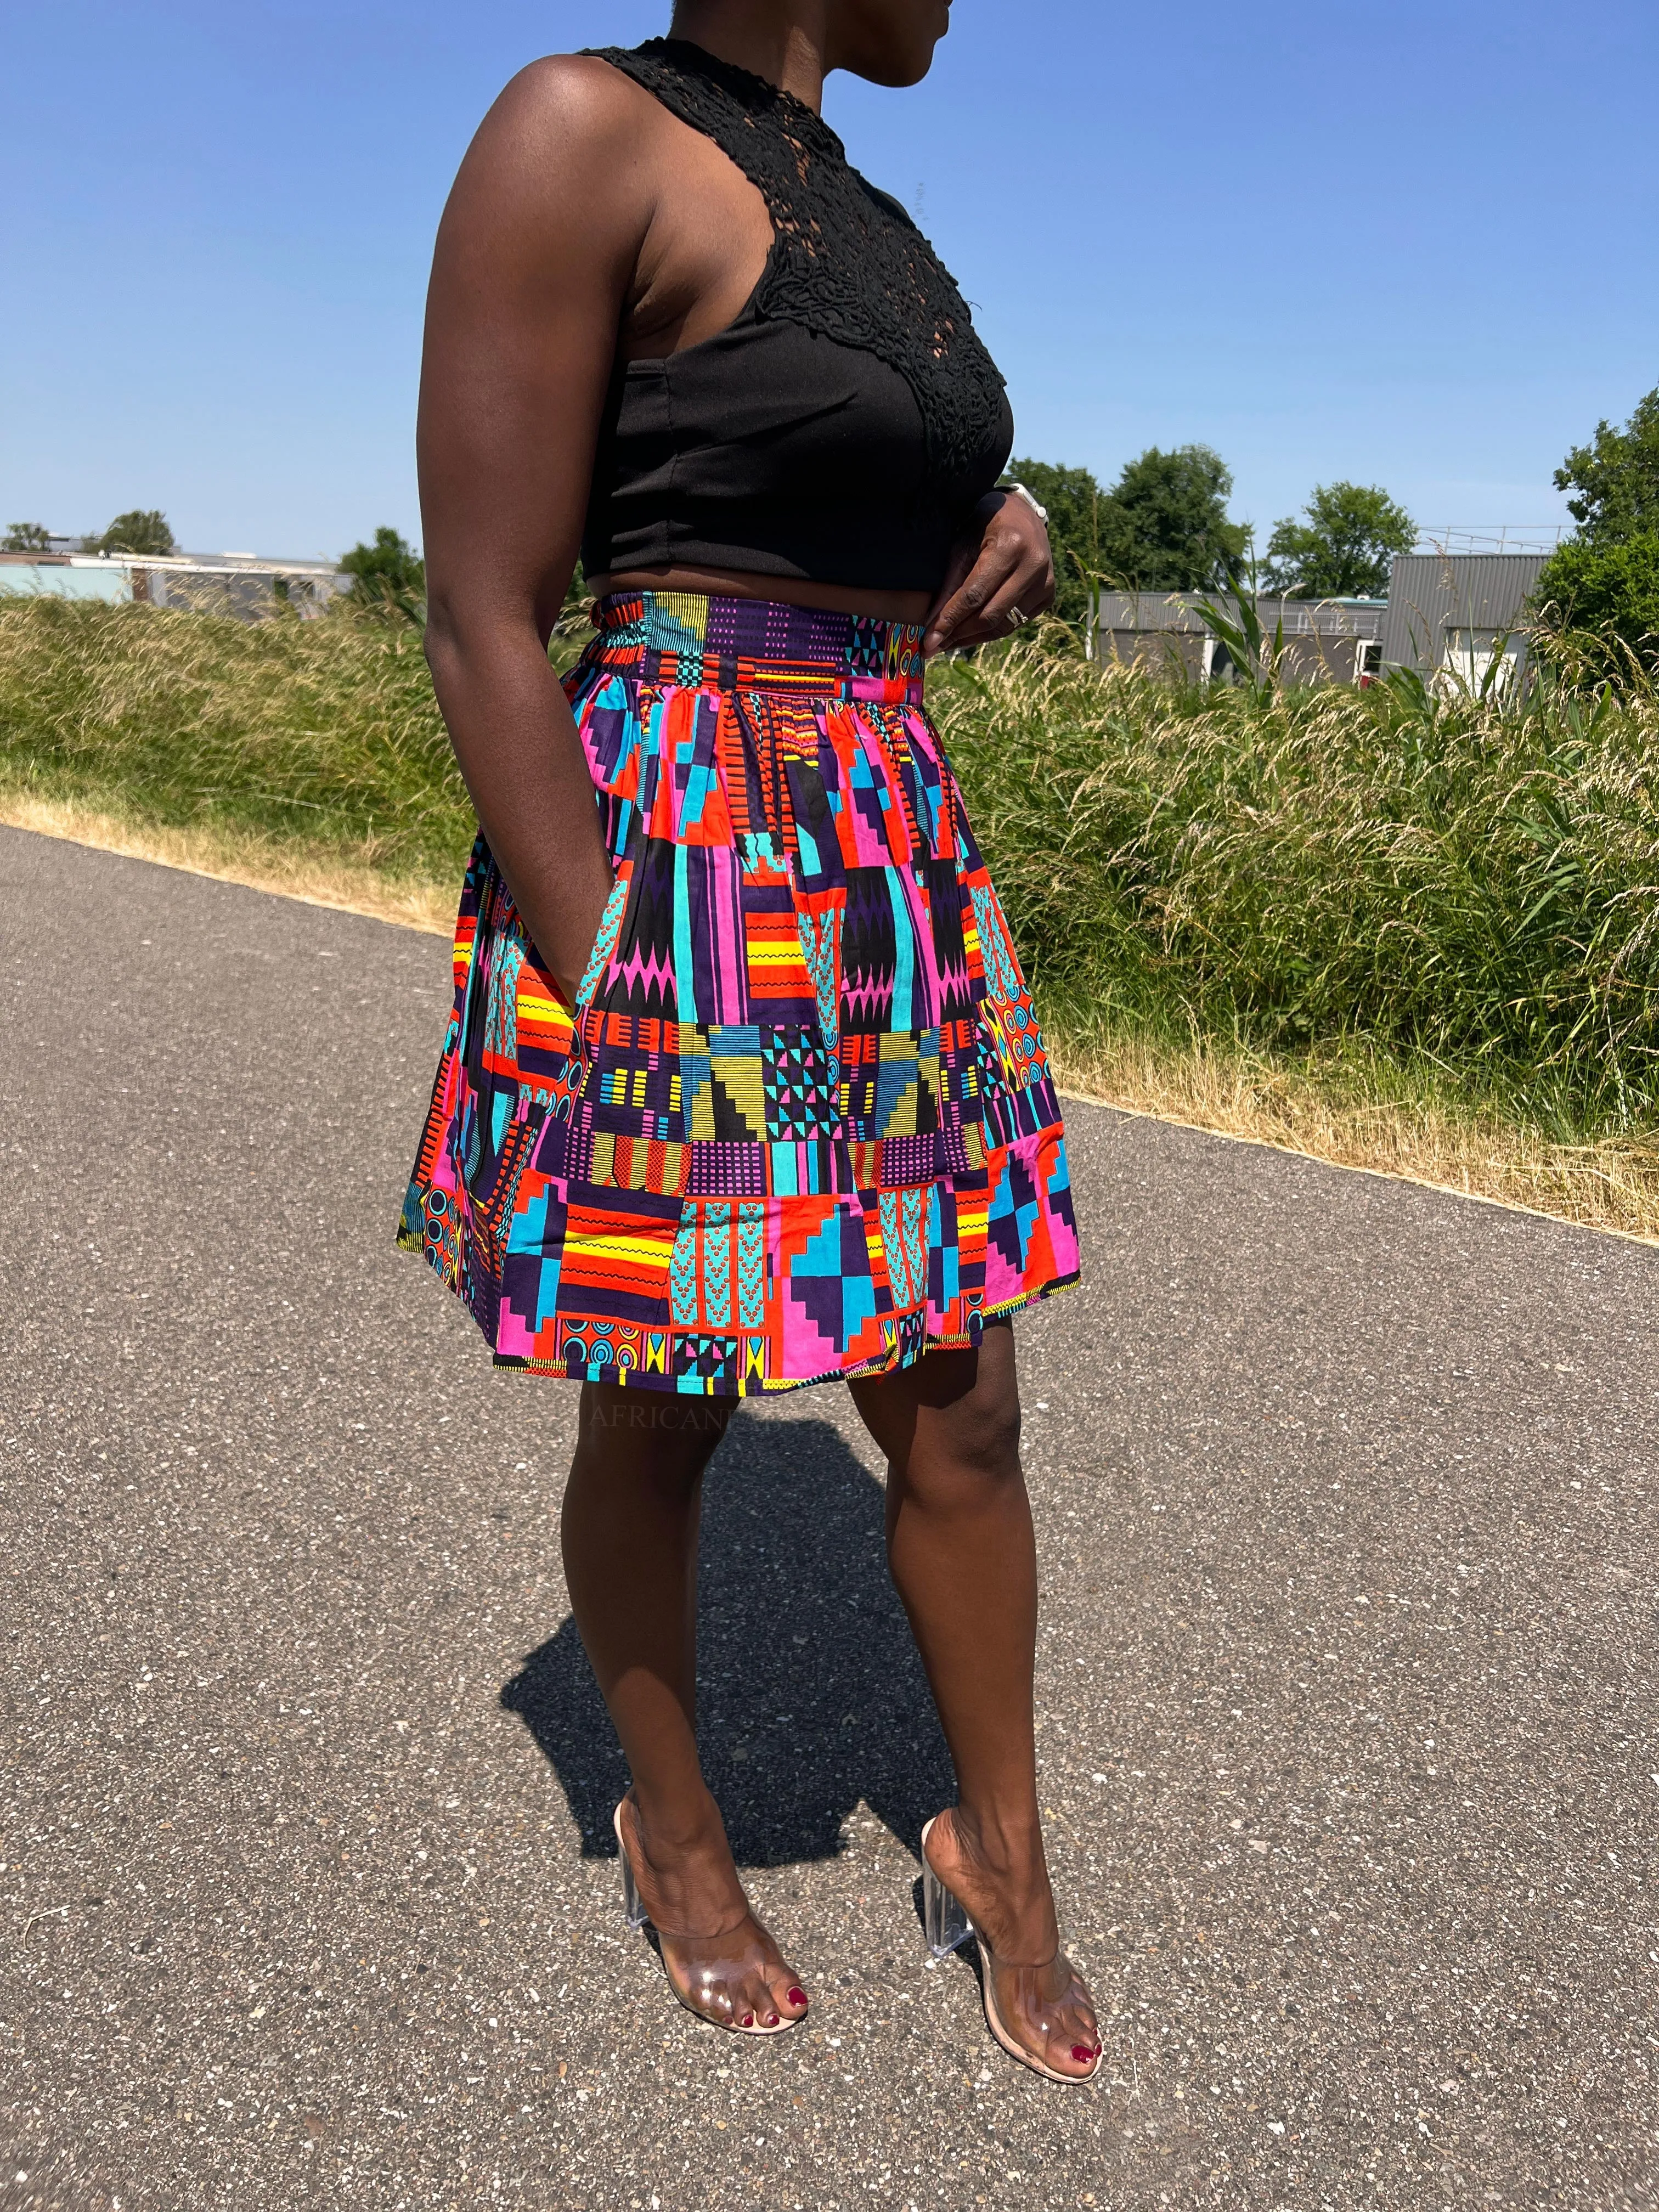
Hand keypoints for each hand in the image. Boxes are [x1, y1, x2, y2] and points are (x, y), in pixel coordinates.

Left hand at [922, 490, 1055, 656]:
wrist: (1022, 514)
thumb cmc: (985, 525)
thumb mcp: (962, 545)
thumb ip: (949, 584)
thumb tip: (931, 624)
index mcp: (1010, 546)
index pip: (974, 595)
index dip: (949, 621)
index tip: (927, 642)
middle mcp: (1033, 566)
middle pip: (990, 615)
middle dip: (958, 635)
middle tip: (932, 647)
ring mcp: (1046, 582)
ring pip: (1004, 625)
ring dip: (973, 637)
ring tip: (948, 642)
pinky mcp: (1048, 595)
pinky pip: (1016, 623)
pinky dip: (991, 631)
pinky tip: (971, 632)